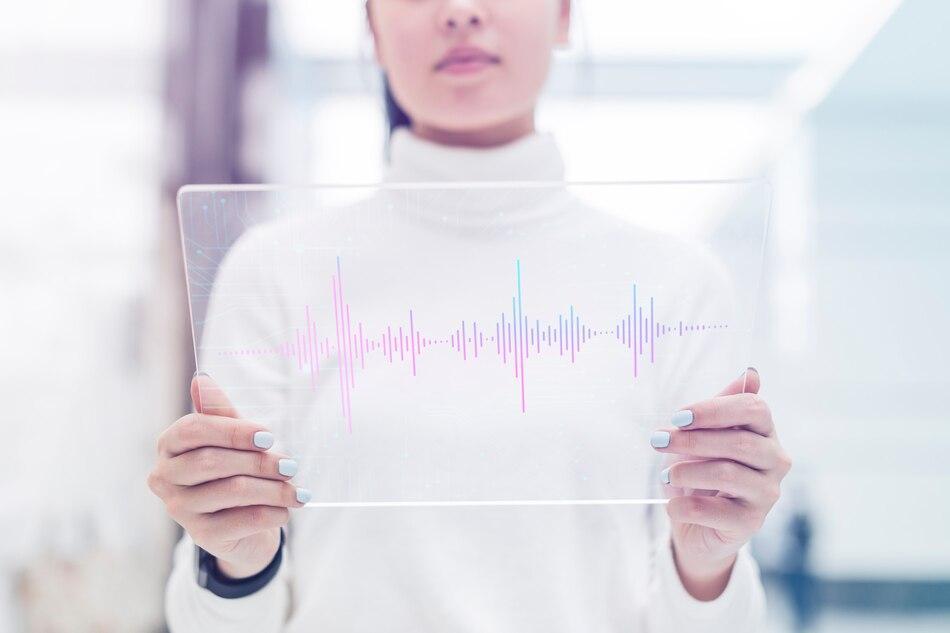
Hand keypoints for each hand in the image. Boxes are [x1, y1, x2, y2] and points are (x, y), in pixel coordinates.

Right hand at [147, 373, 309, 578]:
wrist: (243, 527)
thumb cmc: (235, 470)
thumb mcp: (231, 438)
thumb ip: (218, 412)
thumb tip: (201, 379)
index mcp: (169, 445)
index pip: (194, 430)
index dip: (233, 431)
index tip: (268, 436)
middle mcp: (165, 477)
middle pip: (212, 461)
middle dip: (259, 461)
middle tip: (291, 465)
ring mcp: (179, 509)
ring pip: (232, 490)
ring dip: (273, 489)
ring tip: (298, 491)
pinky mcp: (201, 536)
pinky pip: (243, 519)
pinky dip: (272, 512)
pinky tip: (286, 510)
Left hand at [651, 368, 790, 598]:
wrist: (699, 524)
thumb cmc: (702, 471)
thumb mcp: (706, 434)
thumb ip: (723, 406)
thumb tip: (751, 373)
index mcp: (765, 431)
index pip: (754, 408)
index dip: (714, 410)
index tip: (677, 417)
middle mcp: (775, 461)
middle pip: (739, 441)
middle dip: (692, 440)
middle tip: (658, 441)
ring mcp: (767, 494)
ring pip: (727, 474)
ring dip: (686, 472)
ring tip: (666, 475)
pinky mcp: (751, 523)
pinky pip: (715, 511)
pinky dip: (684, 505)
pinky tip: (672, 504)